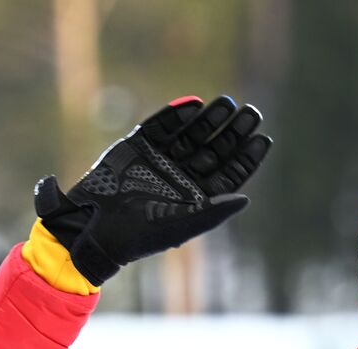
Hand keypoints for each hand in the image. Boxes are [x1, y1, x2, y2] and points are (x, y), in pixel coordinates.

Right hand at [35, 96, 271, 285]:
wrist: (94, 226)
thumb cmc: (141, 235)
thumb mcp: (181, 225)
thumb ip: (213, 212)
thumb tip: (245, 199)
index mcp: (197, 197)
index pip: (229, 174)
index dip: (246, 156)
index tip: (263, 138)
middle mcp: (182, 177)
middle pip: (215, 150)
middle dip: (233, 132)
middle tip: (252, 113)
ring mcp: (161, 159)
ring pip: (192, 134)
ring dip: (210, 119)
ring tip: (228, 103)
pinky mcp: (138, 146)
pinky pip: (161, 126)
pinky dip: (176, 115)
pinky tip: (194, 104)